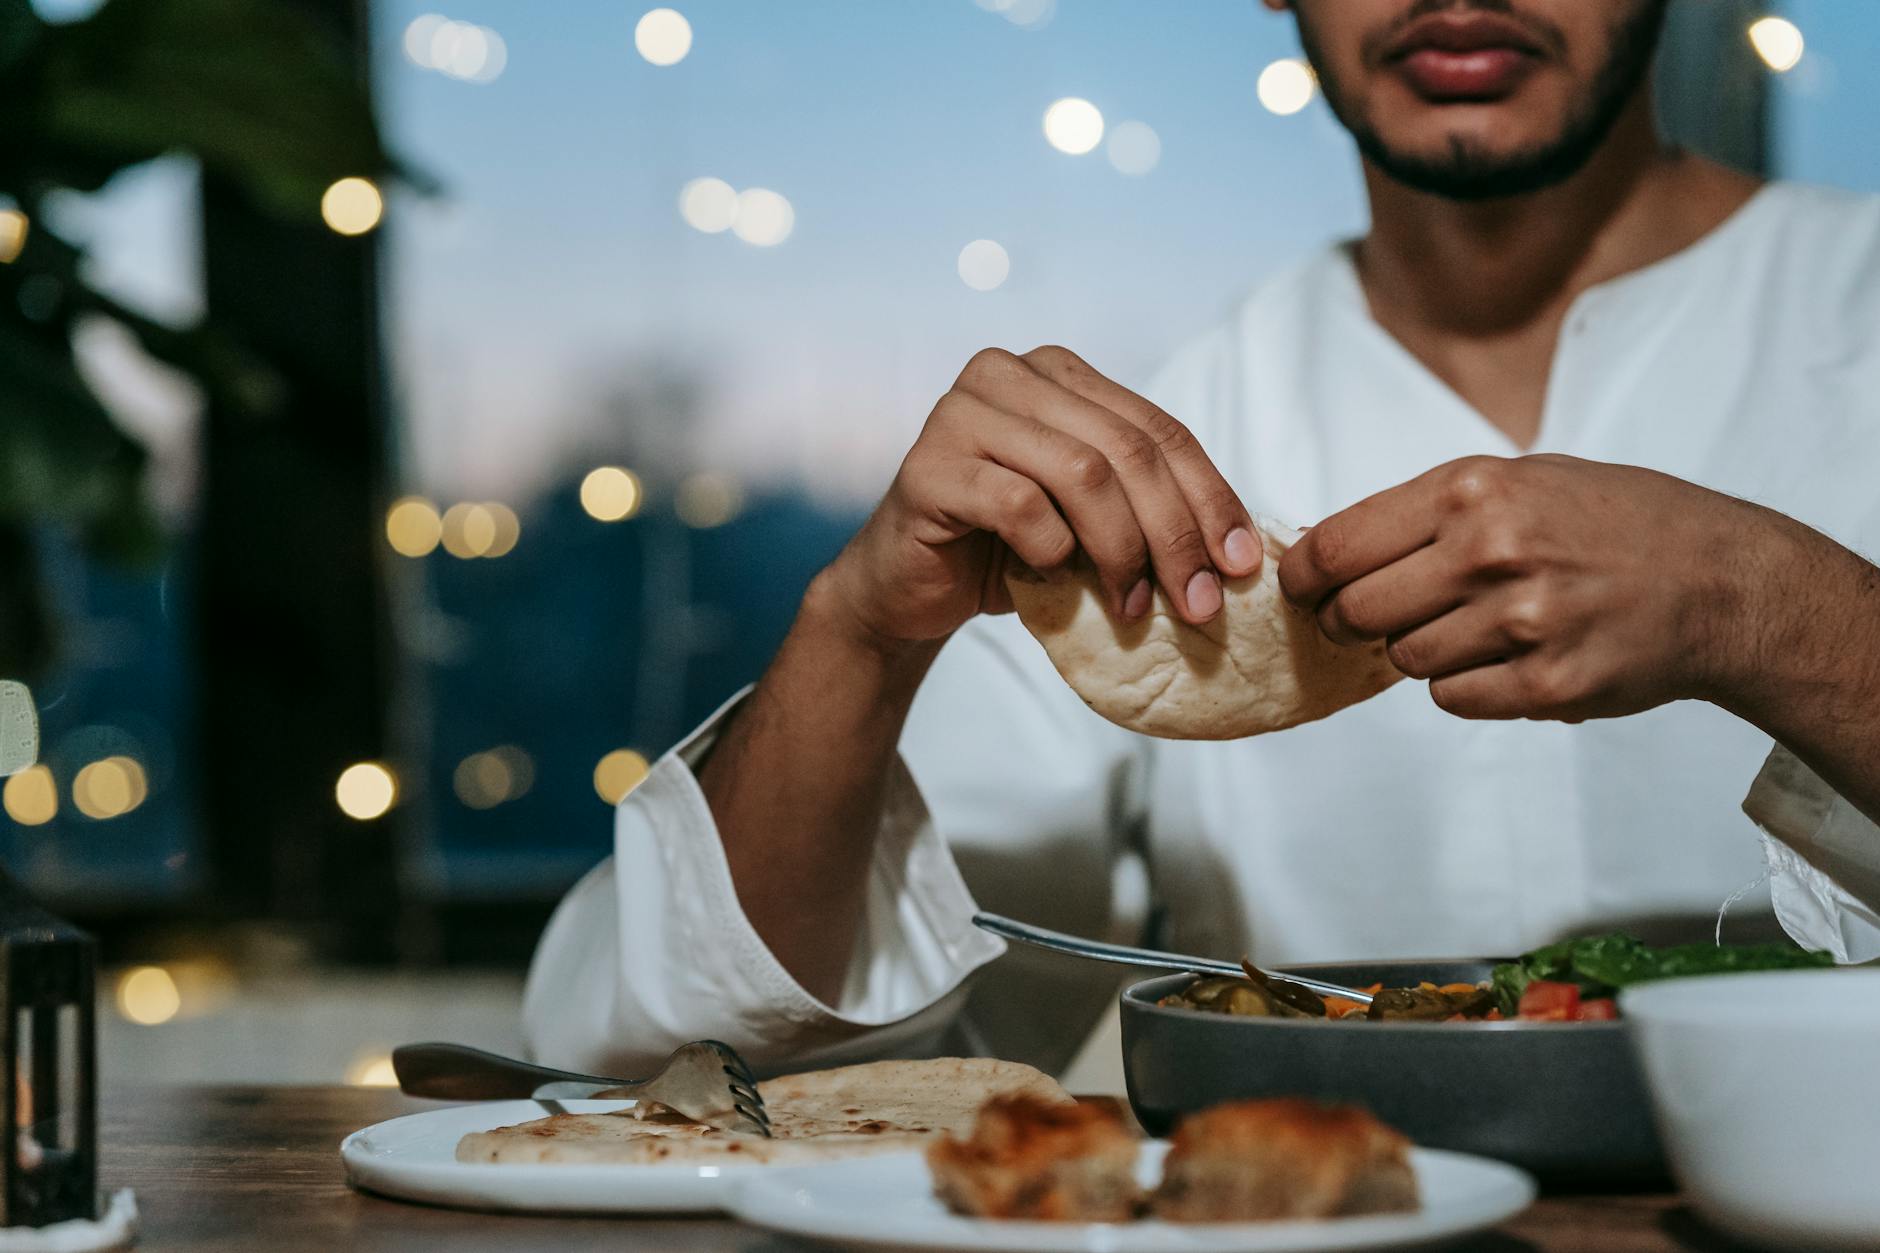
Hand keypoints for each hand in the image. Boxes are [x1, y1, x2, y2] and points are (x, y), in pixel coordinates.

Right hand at [823, 346, 1262, 646]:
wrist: (906, 588)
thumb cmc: (1005, 550)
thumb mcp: (1090, 519)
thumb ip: (1146, 506)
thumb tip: (1237, 551)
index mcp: (1057, 372)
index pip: (1159, 429)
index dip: (1210, 497)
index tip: (1243, 563)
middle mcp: (1007, 373)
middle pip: (1126, 449)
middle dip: (1176, 533)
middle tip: (1200, 603)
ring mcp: (961, 413)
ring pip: (1082, 472)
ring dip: (1121, 550)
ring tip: (1131, 608)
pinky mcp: (929, 466)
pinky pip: (1020, 505)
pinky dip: (1051, 550)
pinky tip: (1053, 579)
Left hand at [1276, 454, 1777, 721]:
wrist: (1720, 580)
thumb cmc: (1612, 522)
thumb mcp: (1520, 480)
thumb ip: (1427, 513)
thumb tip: (1327, 553)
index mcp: (1473, 490)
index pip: (1337, 545)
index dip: (1304, 576)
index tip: (1300, 587)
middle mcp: (1491, 551)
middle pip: (1357, 611)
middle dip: (1351, 621)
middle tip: (1370, 619)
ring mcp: (1521, 622)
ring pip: (1404, 659)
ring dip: (1419, 651)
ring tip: (1475, 625)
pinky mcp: (1546, 686)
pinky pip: (1452, 698)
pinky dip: (1465, 685)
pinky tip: (1509, 656)